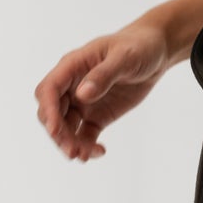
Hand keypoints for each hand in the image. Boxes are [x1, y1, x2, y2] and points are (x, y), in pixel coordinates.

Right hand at [33, 16, 172, 161]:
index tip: (55, 130)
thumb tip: (82, 95)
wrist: (155, 53)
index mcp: (72, 66)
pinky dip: (87, 146)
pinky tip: (100, 152)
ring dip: (71, 143)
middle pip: (52, 113)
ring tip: (85, 156)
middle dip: (58, 133)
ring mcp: (82, 103)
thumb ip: (103, 75)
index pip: (49, 89)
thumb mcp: (124, 57)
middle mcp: (72, 86)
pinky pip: (85, 135)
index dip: (48, 110)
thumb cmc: (137, 47)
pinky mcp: (96, 116)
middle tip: (73, 151)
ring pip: (66, 128)